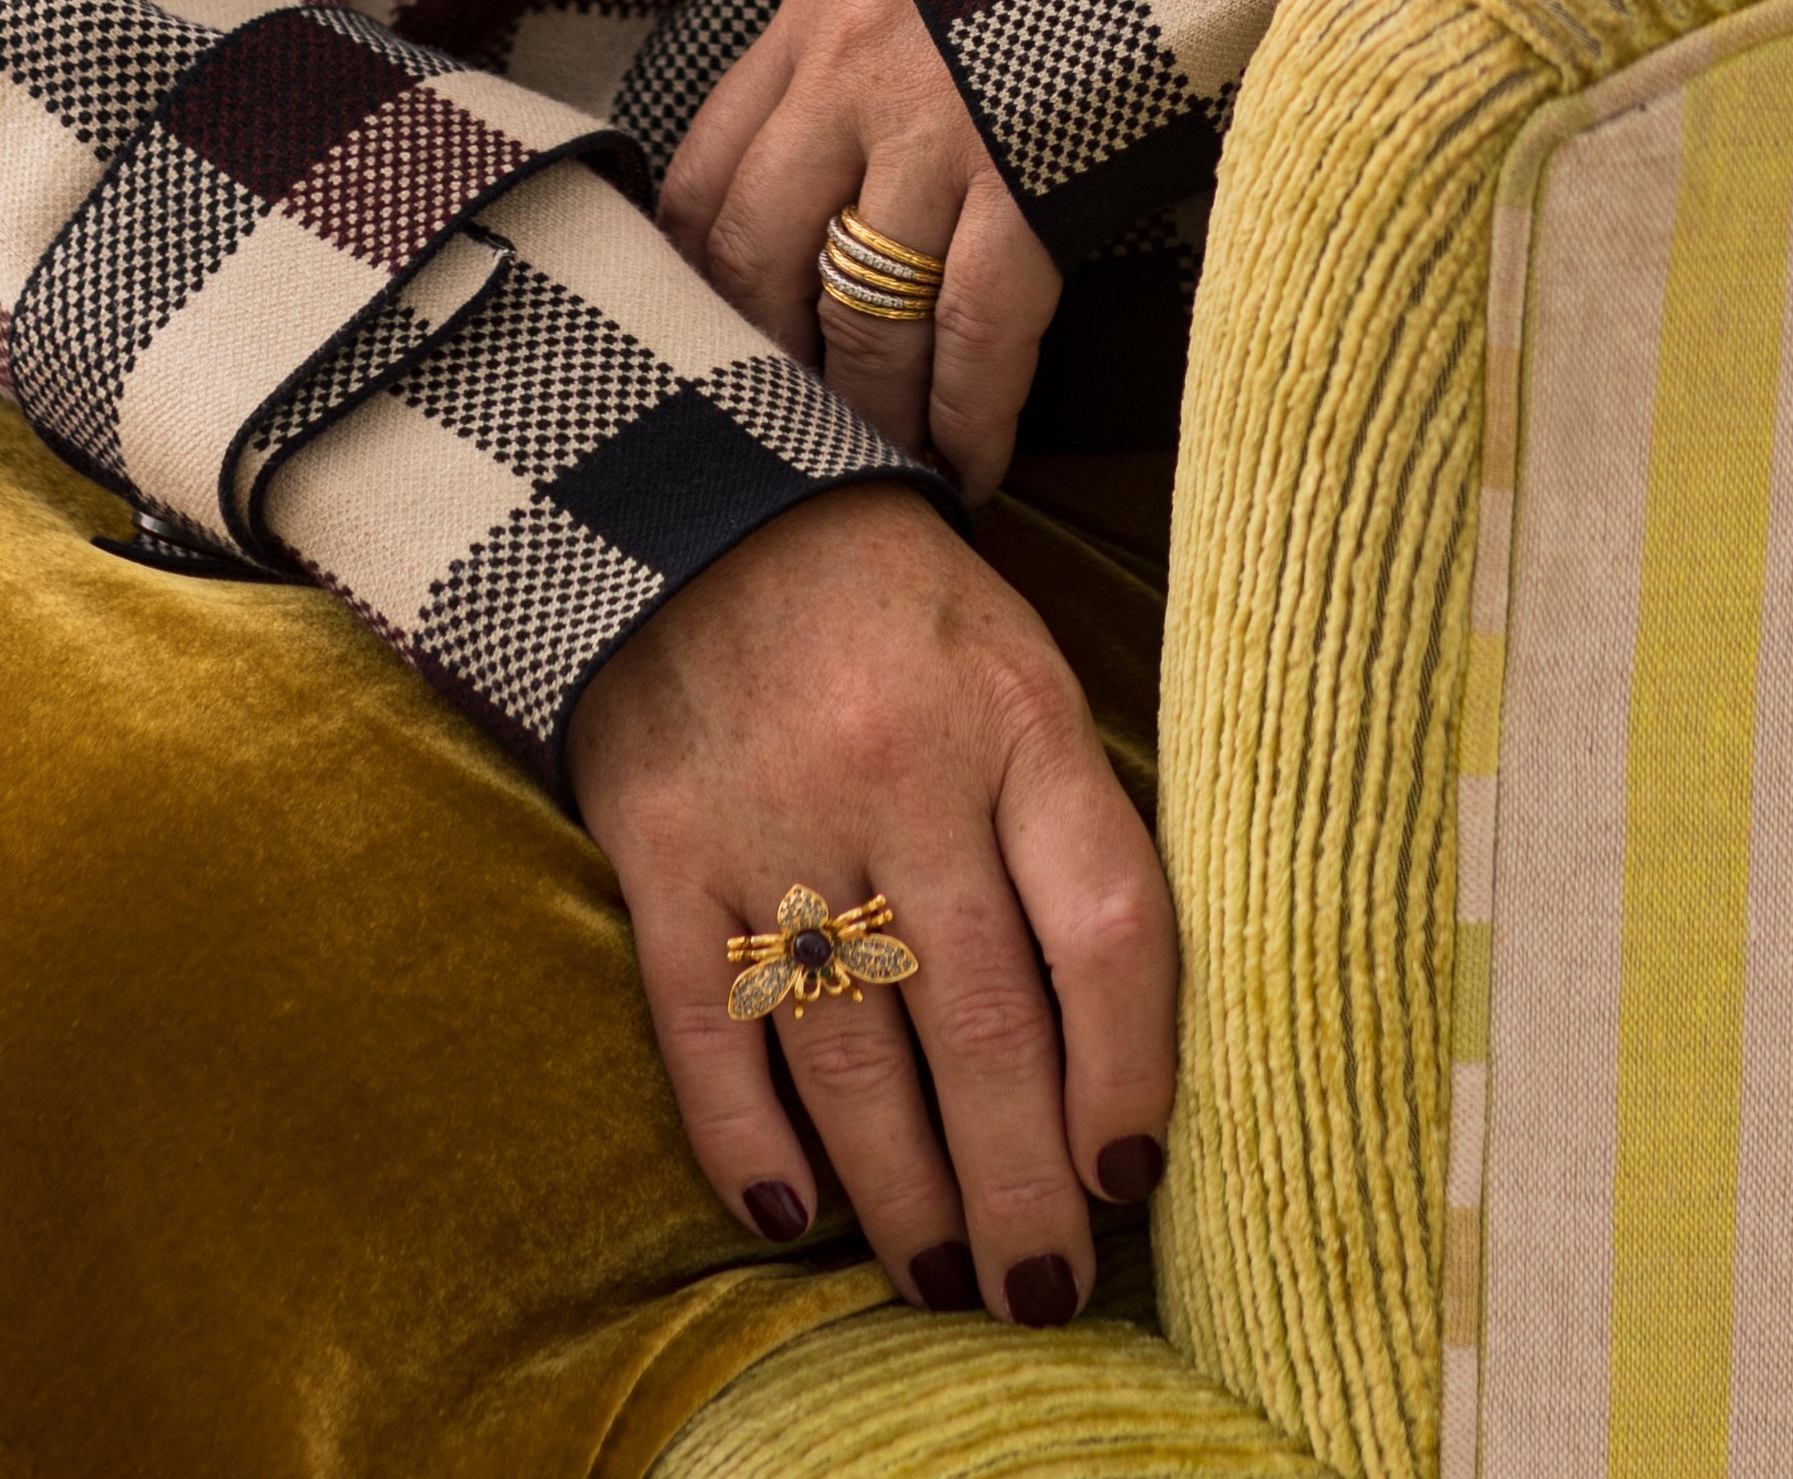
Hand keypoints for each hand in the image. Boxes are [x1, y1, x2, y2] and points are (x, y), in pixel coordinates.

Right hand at [570, 480, 1175, 1322]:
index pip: (1107, 924)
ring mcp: (773, 813)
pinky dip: (749, 1138)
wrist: (698, 498)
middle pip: (985, 1021)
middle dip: (1023, 1184)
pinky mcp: (658, 846)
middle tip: (1042, 1294)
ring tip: (945, 1277)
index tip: (1135, 1176)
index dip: (1134, 1067)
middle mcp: (903, 771)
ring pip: (854, 1052)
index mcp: (1017, 717)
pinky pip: (705, 1028)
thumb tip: (1120, 1029)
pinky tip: (796, 1216)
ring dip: (906, 1190)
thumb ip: (1065, 819)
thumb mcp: (1016, 668)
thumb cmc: (897, 607)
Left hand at [661, 0, 1056, 499]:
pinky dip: (971, 414)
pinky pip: (978, 329)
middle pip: (761, 259)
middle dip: (770, 368)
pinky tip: (972, 466)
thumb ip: (851, 55)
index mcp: (818, 13)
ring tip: (885, 474)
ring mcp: (943, 127)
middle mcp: (855, 71)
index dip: (693, 285)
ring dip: (872, 412)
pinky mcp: (1035, 177)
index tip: (714, 352)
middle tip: (789, 440)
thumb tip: (809, 179)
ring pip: (866, 314)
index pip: (701, 177)